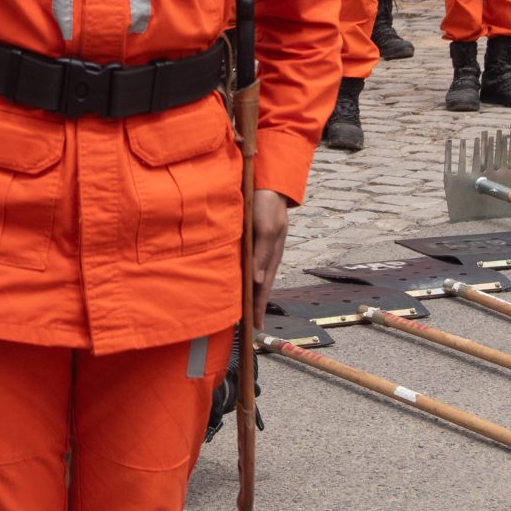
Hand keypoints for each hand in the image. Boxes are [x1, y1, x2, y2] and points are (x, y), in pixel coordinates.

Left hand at [249, 188, 291, 319]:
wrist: (268, 182)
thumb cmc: (267, 205)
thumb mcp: (266, 228)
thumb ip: (261, 254)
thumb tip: (258, 281)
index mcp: (272, 256)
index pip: (264, 288)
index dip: (259, 307)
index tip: (255, 327)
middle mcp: (266, 255)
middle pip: (260, 286)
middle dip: (255, 306)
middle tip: (247, 326)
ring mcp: (261, 248)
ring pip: (254, 276)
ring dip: (249, 292)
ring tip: (242, 308)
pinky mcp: (253, 239)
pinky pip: (248, 262)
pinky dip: (245, 276)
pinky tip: (239, 280)